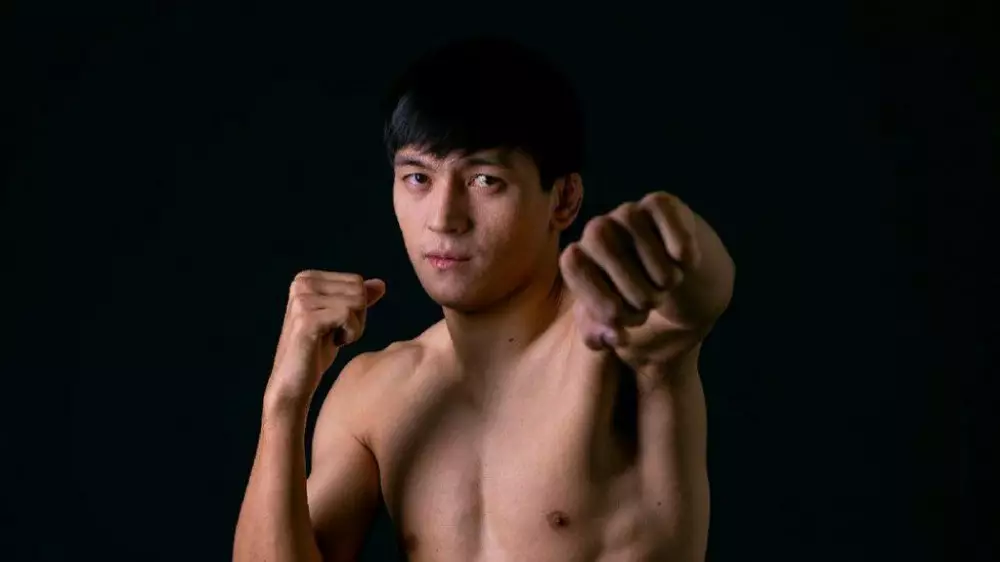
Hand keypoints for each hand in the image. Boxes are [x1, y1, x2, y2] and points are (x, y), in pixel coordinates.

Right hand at [264, 270, 385, 411]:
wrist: (293, 382)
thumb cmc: (315, 352)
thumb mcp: (340, 321)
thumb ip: (357, 299)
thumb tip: (381, 284)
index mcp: (307, 278)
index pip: (357, 282)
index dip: (357, 308)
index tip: (335, 325)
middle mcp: (302, 283)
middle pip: (359, 291)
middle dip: (357, 318)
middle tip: (334, 335)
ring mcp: (302, 300)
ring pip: (357, 302)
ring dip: (354, 328)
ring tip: (332, 340)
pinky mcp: (306, 318)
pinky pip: (348, 316)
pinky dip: (350, 334)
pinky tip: (333, 344)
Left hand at [560, 192, 701, 350]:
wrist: (673, 279)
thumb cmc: (633, 301)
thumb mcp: (610, 326)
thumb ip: (599, 336)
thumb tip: (615, 335)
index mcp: (577, 258)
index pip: (573, 264)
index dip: (599, 297)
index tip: (622, 321)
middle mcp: (597, 230)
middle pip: (607, 246)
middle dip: (636, 290)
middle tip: (651, 304)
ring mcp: (628, 213)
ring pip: (639, 233)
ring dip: (662, 274)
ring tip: (667, 285)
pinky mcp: (660, 204)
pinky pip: (666, 216)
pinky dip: (680, 247)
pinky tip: (684, 262)